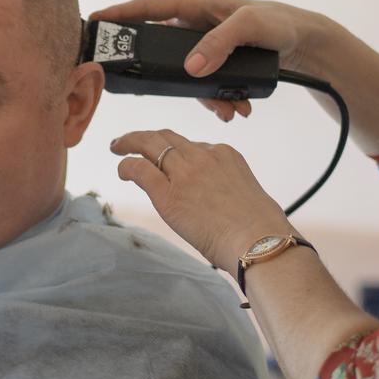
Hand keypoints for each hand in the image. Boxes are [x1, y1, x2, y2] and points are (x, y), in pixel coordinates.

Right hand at [91, 0, 323, 121]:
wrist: (304, 41)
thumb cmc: (277, 23)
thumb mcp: (249, 27)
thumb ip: (219, 43)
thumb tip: (191, 68)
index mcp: (195, 4)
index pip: (149, 7)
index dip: (119, 13)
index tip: (94, 21)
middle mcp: (194, 22)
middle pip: (161, 49)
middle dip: (166, 77)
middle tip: (150, 90)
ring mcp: (203, 42)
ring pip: (186, 73)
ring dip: (205, 96)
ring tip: (227, 111)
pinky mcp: (215, 59)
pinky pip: (205, 83)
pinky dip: (219, 98)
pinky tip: (236, 109)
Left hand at [109, 128, 293, 273]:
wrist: (259, 242)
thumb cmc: (260, 229)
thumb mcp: (247, 192)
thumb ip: (227, 186)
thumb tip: (218, 198)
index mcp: (225, 154)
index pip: (192, 145)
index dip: (175, 153)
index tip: (167, 161)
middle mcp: (203, 156)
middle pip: (166, 137)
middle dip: (145, 136)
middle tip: (129, 141)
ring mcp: (185, 173)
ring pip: (149, 144)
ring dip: (130, 142)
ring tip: (117, 147)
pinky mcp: (168, 194)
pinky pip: (140, 169)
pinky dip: (126, 166)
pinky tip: (122, 171)